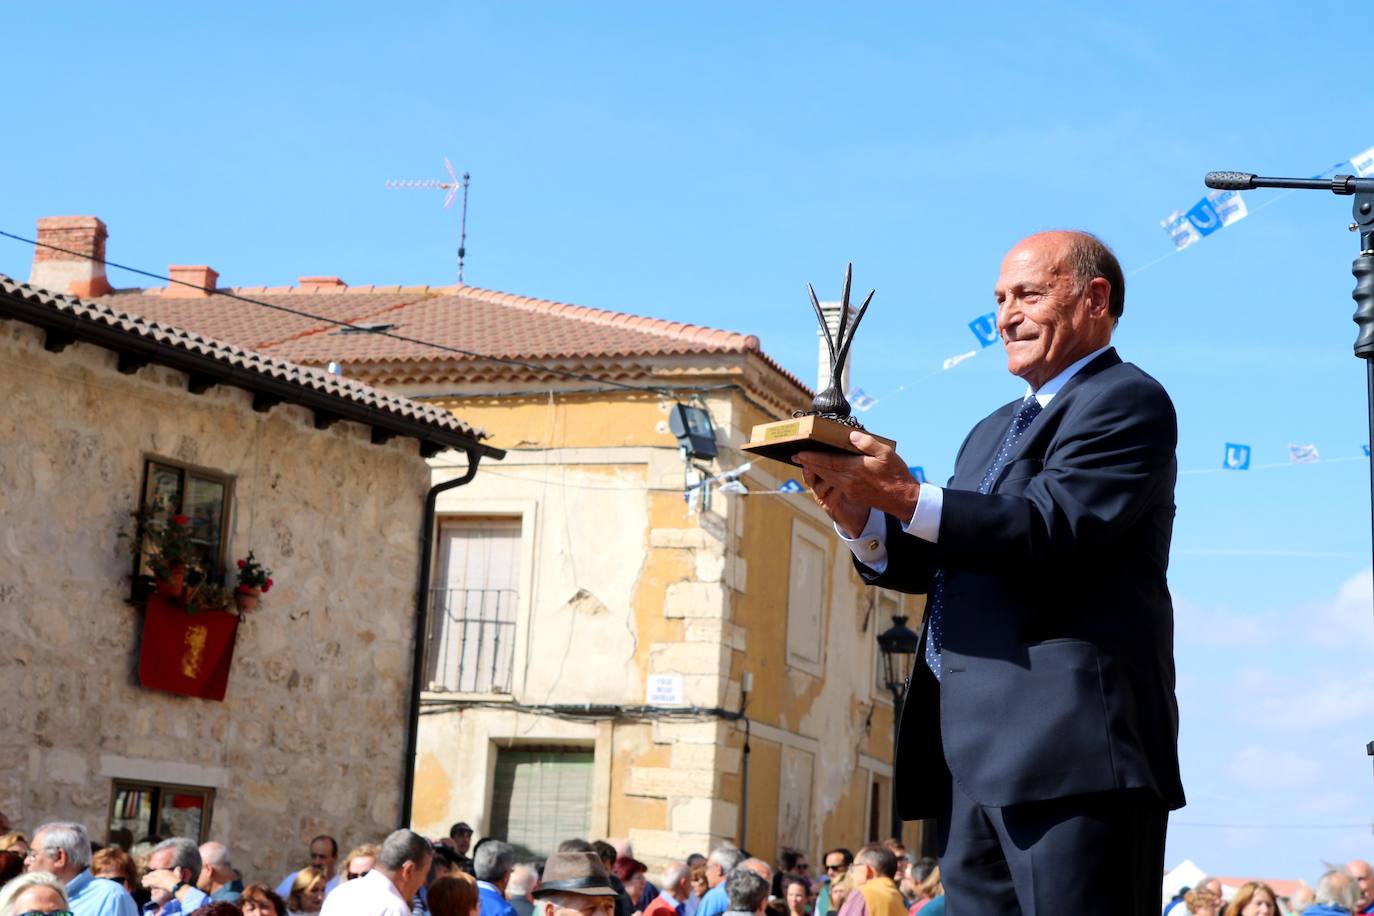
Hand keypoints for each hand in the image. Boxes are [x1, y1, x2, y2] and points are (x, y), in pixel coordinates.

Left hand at [142, 868, 179, 892]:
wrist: (174, 884)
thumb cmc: (177, 880)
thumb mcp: (178, 874)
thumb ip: (177, 870)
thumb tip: (178, 867)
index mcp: (164, 871)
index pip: (156, 871)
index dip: (153, 873)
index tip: (150, 875)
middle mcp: (159, 873)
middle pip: (151, 874)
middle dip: (147, 876)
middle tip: (144, 878)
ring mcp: (157, 878)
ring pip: (149, 878)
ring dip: (145, 880)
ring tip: (142, 881)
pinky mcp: (155, 882)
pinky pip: (148, 883)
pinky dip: (146, 883)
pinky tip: (143, 885)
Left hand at [793, 431, 919, 530]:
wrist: (903, 500)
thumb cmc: (896, 475)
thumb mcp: (886, 453)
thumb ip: (867, 443)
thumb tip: (852, 435)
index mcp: (855, 469)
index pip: (828, 461)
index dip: (812, 457)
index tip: (800, 453)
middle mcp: (849, 481)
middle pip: (823, 470)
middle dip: (808, 463)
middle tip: (795, 456)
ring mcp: (850, 489)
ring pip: (827, 478)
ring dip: (815, 470)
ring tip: (805, 463)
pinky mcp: (852, 495)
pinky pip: (834, 484)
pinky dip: (826, 476)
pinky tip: (824, 472)